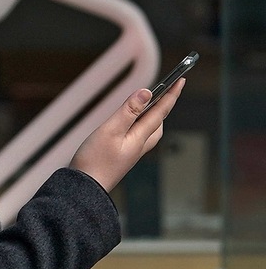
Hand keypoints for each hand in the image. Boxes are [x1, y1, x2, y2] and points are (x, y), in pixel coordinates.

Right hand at [69, 77, 184, 192]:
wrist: (86, 188)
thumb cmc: (95, 160)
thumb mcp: (110, 130)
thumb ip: (128, 111)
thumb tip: (147, 92)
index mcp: (140, 137)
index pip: (161, 111)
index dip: (171, 94)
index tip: (181, 79)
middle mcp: (139, 145)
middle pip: (159, 123)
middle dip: (164, 106)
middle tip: (166, 91)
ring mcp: (131, 153)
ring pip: (149, 132)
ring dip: (152, 117)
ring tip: (147, 105)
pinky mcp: (121, 157)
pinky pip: (137, 138)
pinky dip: (138, 126)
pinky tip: (127, 126)